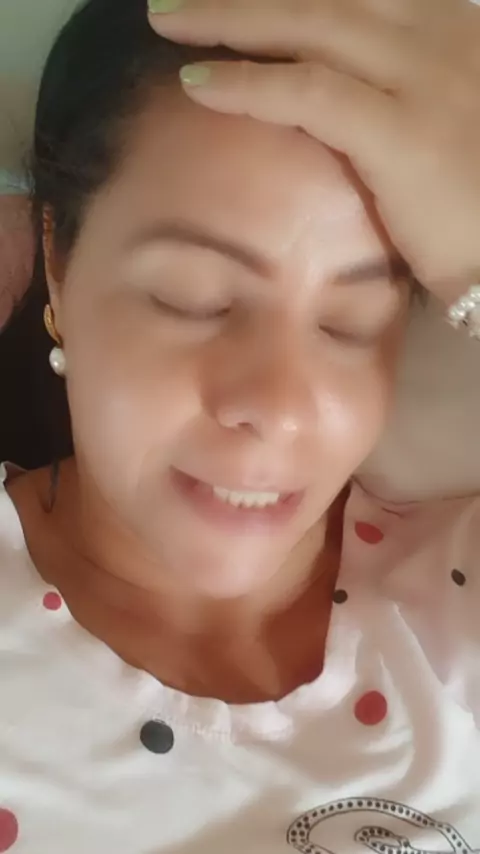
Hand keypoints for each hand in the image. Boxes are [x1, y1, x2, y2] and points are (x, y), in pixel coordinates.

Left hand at [149, 0, 479, 304]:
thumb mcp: (453, 124)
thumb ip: (407, 96)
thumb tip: (354, 98)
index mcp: (454, 30)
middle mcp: (440, 37)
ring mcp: (424, 78)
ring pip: (310, 24)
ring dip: (230, 16)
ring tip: (169, 19)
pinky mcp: (402, 132)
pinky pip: (308, 94)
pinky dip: (247, 84)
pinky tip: (196, 82)